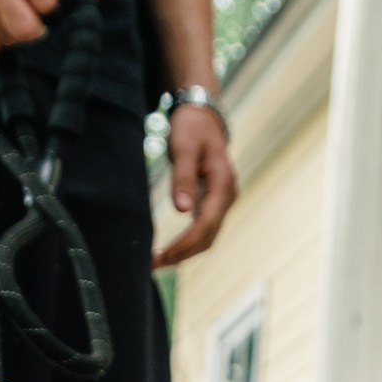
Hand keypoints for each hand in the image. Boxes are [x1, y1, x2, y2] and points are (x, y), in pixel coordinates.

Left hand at [152, 103, 235, 268]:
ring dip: (185, 252)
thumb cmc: (191, 128)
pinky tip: (170, 249)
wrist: (202, 116)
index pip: (206, 225)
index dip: (185, 244)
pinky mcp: (214, 201)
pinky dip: (188, 242)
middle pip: (209, 237)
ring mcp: (223, 200)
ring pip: (208, 237)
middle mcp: (228, 196)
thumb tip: (182, 211)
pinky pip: (204, 229)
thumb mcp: (183, 148)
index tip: (163, 256)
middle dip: (183, 254)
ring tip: (159, 262)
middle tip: (153, 265)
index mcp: (223, 184)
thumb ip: (182, 178)